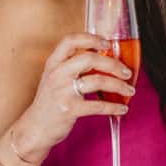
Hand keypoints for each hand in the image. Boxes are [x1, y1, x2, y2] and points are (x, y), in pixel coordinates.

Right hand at [19, 33, 134, 153]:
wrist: (35, 127)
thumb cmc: (49, 102)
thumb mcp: (54, 78)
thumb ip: (72, 66)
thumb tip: (103, 58)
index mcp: (53, 63)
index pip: (70, 41)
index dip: (91, 38)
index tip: (107, 43)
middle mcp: (57, 74)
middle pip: (90, 59)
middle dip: (113, 64)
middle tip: (126, 72)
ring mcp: (63, 91)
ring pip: (98, 81)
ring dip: (119, 85)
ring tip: (129, 90)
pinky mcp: (70, 109)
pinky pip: (99, 105)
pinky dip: (114, 107)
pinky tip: (122, 108)